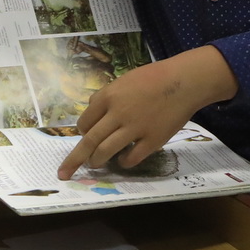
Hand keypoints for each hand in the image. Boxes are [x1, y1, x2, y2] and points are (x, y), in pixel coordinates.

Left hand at [58, 46, 237, 177]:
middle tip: (65, 172)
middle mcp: (118, 114)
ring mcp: (135, 129)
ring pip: (106, 152)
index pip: (85, 121)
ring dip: (97, 161)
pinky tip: (123, 160)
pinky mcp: (152, 141)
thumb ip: (107, 95)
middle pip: (90, 141)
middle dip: (75, 160)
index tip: (86, 135)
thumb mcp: (124, 80)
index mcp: (109, 97)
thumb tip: (92, 108)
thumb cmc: (154, 78)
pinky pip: (131, 158)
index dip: (83, 131)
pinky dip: (123, 162)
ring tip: (95, 164)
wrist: (184, 82)